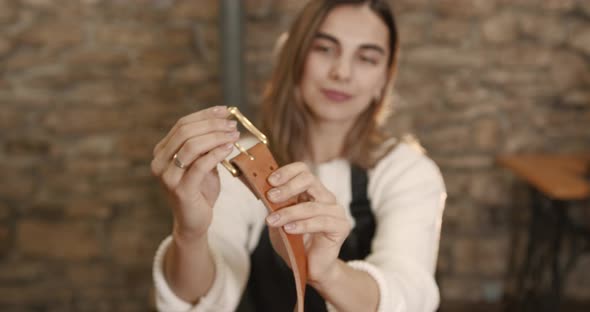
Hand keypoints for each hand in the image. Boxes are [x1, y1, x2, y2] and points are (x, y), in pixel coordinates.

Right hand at [151, 106, 239, 240]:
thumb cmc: (200, 191)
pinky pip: (200, 165)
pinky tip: (229, 148)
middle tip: (232, 124)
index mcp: (163, 151)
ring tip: (234, 135)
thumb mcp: (203, 163)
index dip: (205, 114)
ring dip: (216, 137)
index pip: (182, 124)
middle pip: (185, 131)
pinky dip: (216, 153)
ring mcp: (168, 176)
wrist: (194, 222)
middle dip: (212, 124)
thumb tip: (224, 122)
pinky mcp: (180, 189)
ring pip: (191, 146)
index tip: (226, 110)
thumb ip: (206, 145)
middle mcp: (160, 162)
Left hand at [264, 162, 351, 285]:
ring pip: (311, 206)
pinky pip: (321, 222)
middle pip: (309, 180)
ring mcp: (336, 211)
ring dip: (289, 212)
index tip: (270, 181)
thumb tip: (261, 190)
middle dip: (287, 188)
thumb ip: (274, 205)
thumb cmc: (295, 243)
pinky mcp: (341, 226)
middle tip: (271, 197)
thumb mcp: (279, 220)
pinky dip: (302, 225)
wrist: (310, 268)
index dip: (286, 172)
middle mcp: (326, 197)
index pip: (302, 170)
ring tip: (273, 221)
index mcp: (312, 191)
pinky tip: (289, 229)